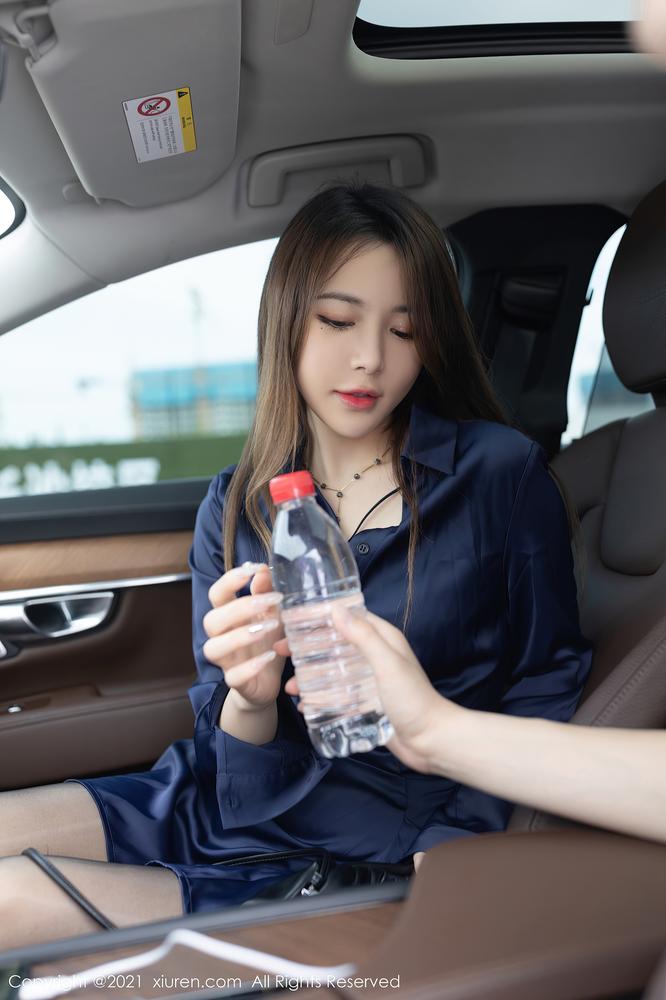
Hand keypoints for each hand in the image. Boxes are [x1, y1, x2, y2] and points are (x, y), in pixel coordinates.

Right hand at [203, 562, 285, 711]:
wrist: (269, 679)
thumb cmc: (267, 640)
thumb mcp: (271, 613)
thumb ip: (265, 592)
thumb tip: (262, 569)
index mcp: (227, 615)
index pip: (216, 594)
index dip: (229, 580)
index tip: (252, 569)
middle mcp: (221, 637)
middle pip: (211, 620)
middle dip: (239, 608)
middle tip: (271, 600)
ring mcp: (226, 661)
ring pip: (213, 648)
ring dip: (240, 636)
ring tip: (269, 628)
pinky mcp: (236, 682)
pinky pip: (233, 677)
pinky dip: (250, 667)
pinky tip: (270, 656)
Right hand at [285, 604, 458, 772]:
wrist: (430, 741)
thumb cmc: (413, 699)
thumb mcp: (387, 663)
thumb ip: (364, 637)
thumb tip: (336, 610)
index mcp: (384, 640)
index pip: (349, 618)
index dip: (322, 617)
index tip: (294, 618)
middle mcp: (376, 657)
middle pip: (335, 645)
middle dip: (308, 648)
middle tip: (281, 651)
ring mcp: (370, 682)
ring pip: (333, 672)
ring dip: (311, 677)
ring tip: (290, 687)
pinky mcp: (367, 704)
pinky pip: (338, 696)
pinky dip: (321, 698)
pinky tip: (304, 705)